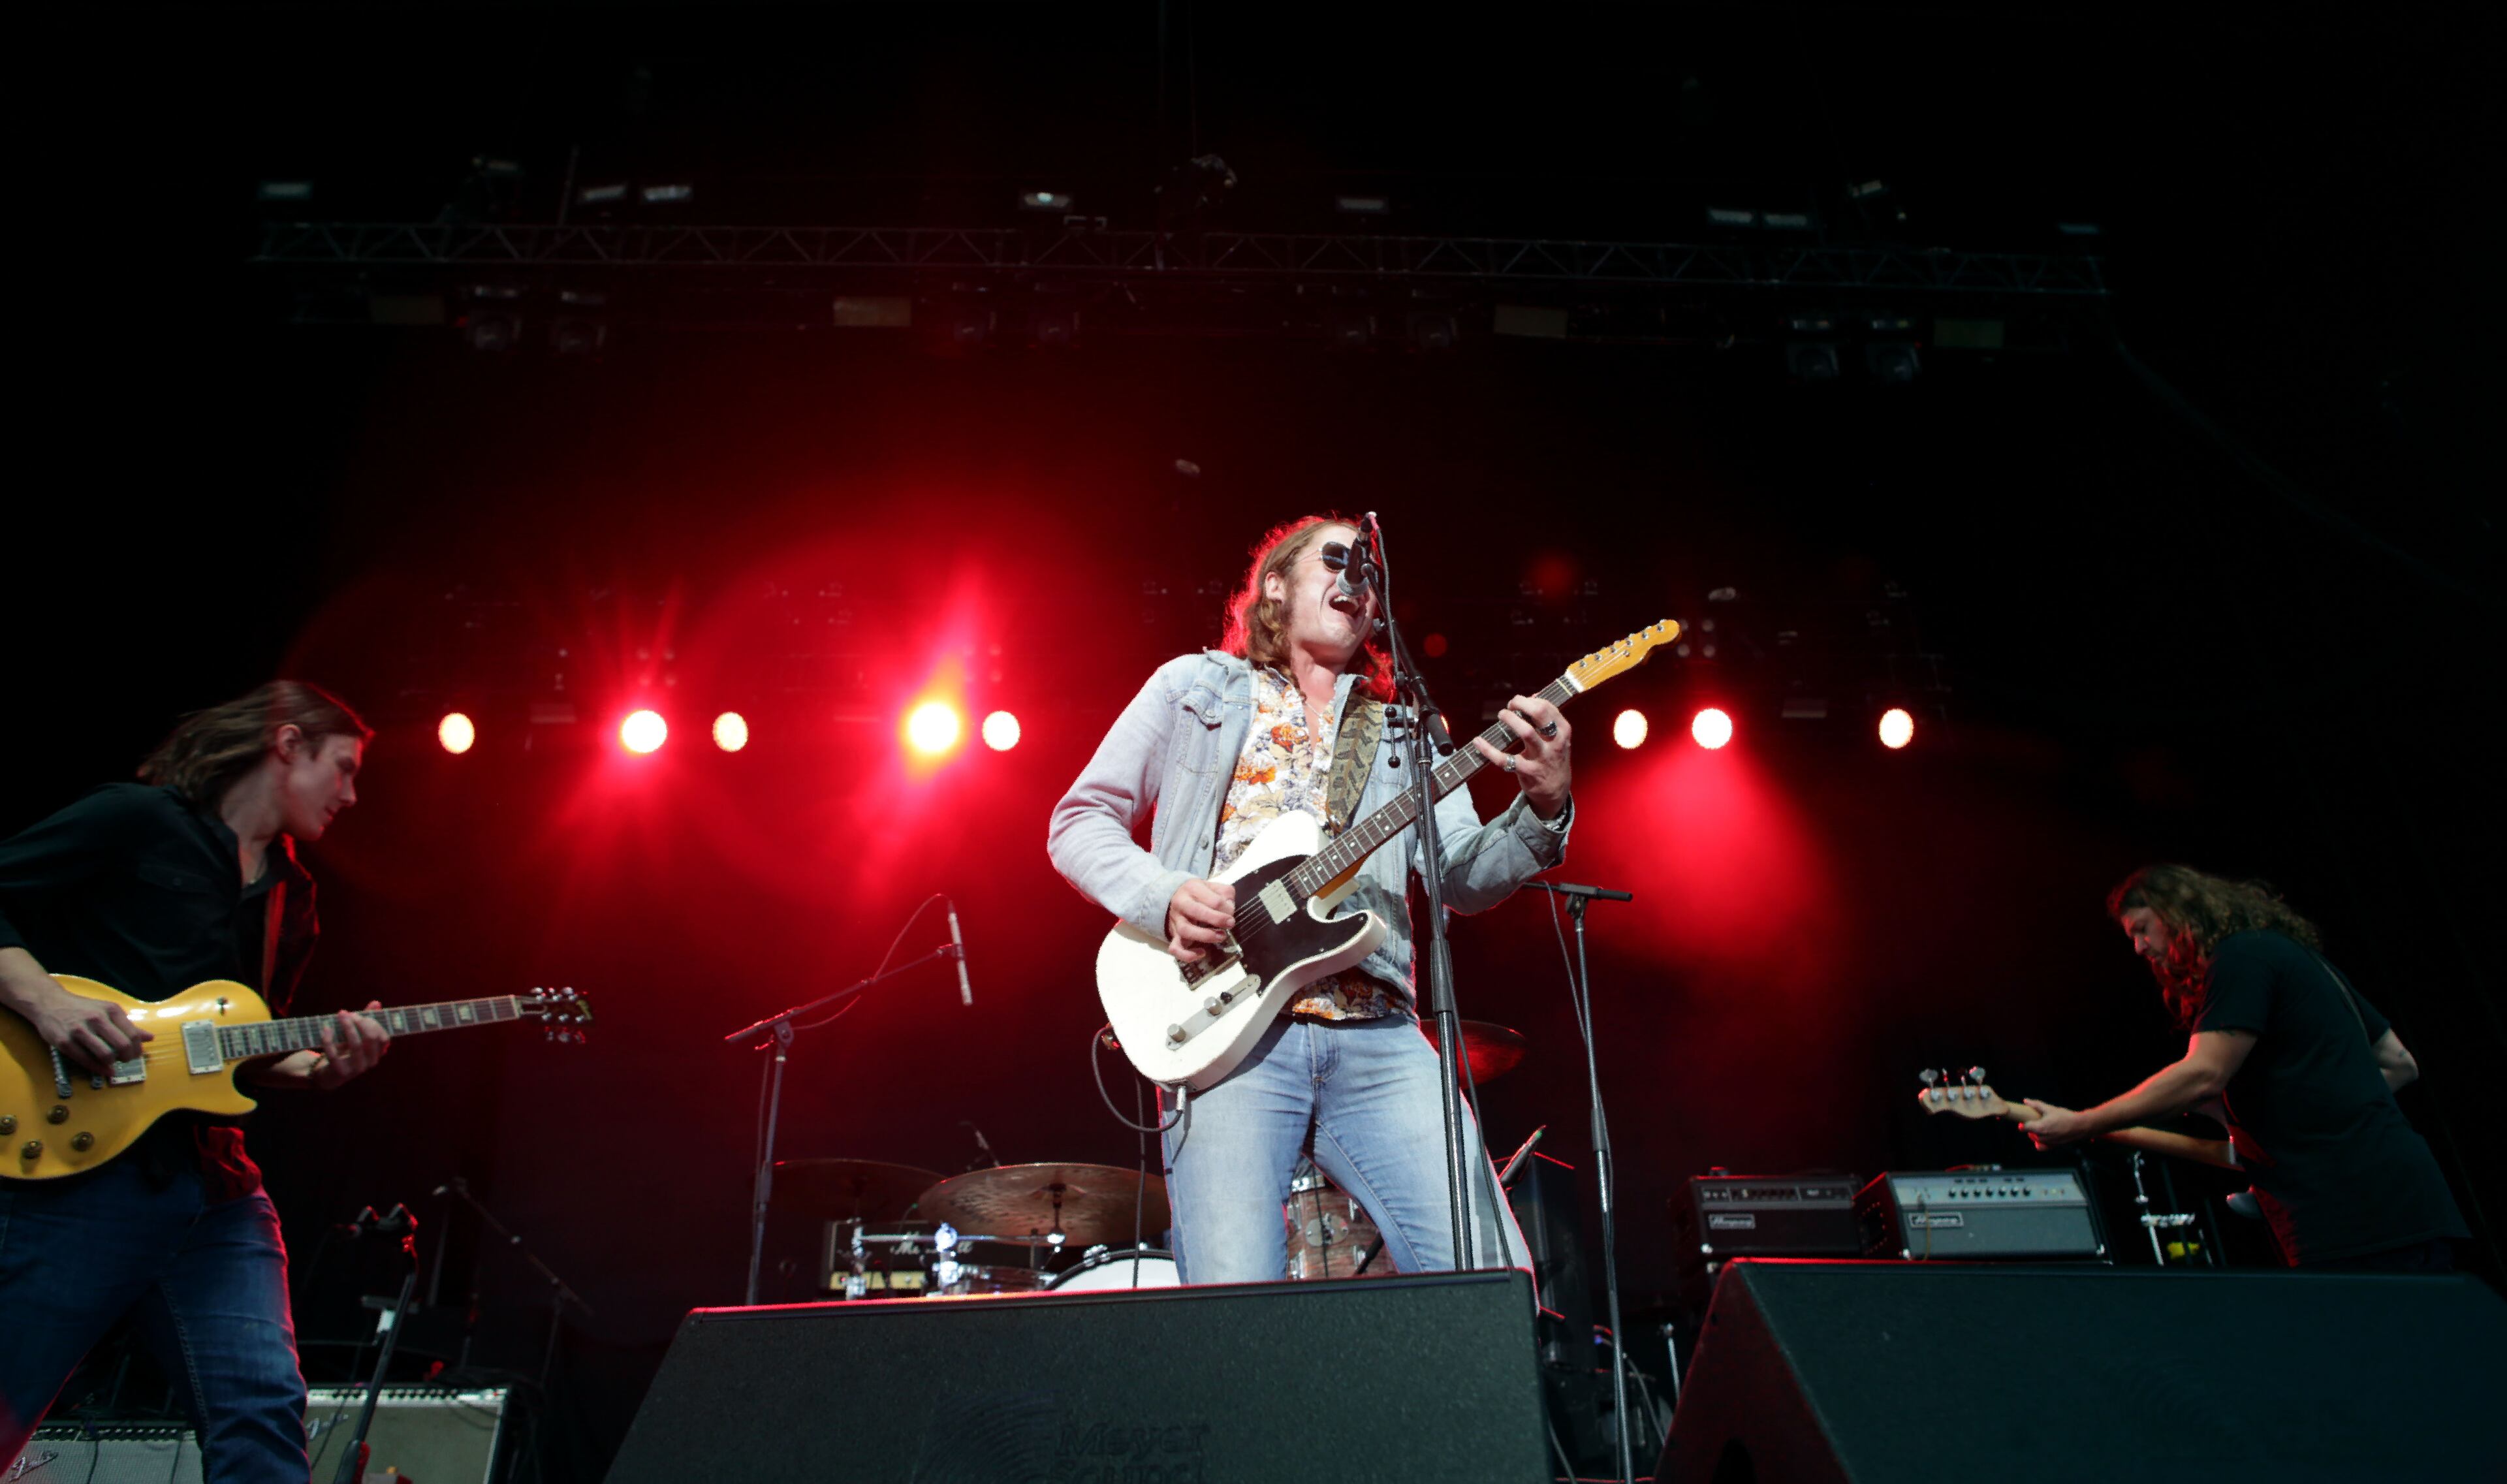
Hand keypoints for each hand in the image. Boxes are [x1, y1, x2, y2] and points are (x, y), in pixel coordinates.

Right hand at [28, 984, 153, 1075]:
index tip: (136, 1054)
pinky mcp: (64, 1042)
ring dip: (113, 1063)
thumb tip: (150, 1038)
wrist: (50, 1003)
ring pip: (105, 1054)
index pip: (133, 1034)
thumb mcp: (107, 1011)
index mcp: (111, 1010)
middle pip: (122, 1045)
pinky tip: (105, 1070)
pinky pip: (85, 1060)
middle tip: (125, 1060)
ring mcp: (79, 1031)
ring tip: (113, 1064)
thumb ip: (127, 1025)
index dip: (137, 1049)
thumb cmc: (83, 1009)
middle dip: (127, 1058)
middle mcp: (97, 1019)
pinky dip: (99, 1069)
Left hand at [309, 1003, 390, 1089]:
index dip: (372, 1023)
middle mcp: (371, 1062)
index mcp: (378, 1052)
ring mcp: (357, 1069)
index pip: (383, 1037)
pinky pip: (335, 1054)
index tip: (357, 1014)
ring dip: (347, 1027)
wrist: (329, 1075)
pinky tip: (326, 1029)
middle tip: (347, 1014)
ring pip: (355, 1045)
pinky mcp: (341, 1072)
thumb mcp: (357, 1035)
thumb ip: (367, 1020)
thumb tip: (376, 1003)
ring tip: (340, 1015)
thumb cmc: (346, 1051)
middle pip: (371, 1038)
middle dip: (360, 1022)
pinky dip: (329, 1039)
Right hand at [1165, 879, 1236, 962]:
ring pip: (1185, 930)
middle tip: (1230, 924)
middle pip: (1197, 911)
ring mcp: (1176, 921)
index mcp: (1193, 889)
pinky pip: (1175, 948)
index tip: (1231, 914)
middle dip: (1216, 919)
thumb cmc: (1198, 894)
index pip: (1213, 899)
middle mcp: (1181, 904)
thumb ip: (1225, 893)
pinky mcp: (1173, 936)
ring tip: (1220, 937)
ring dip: (1205, 936)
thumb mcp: (1212, 886)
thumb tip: (1229, 909)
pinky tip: (1201, 953)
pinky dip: (1187, 954)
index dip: (1226, 908)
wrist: (1172, 896)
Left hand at [1470, 694, 1571, 817]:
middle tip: (1510, 705)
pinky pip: (1504, 759)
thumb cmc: (1553, 758)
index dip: (1528, 700)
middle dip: (1521, 704)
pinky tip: (1478, 741)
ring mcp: (1541, 757)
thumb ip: (1547, 718)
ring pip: (1526, 732)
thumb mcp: (1558, 738)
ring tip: (1501, 715)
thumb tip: (1532, 696)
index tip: (1518, 702)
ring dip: (1510, 720)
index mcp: (1563, 731)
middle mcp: (1554, 743)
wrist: (1556, 791)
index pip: (1547, 706)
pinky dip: (1488, 750)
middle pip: (1539, 714)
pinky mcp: (1527, 771)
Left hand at [2021, 1099, 2091, 1147]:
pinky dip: (2040, 1143)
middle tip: (2035, 1120)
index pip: (2024, 1127)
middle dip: (2031, 1127)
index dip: (2022, 1123)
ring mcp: (2048, 1142)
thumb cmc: (2065, 1116)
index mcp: (2040, 1127)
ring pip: (2036, 1139)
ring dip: (2036, 1134)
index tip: (2022, 1120)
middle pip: (2030, 1133)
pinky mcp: (2054, 1146)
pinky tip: (2043, 1137)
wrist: (2080, 1126)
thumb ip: (2036, 1105)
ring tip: (2042, 1126)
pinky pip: (2042, 1147)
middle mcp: (2042, 1137)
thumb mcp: (2049, 1108)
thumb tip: (2026, 1100)